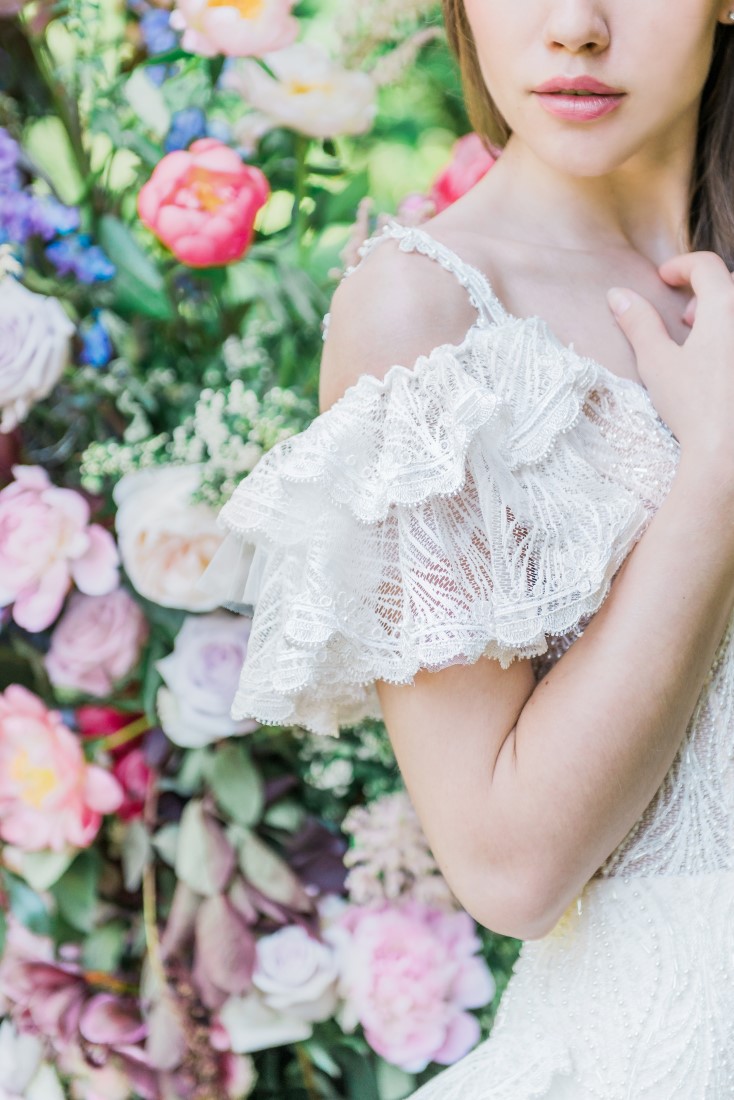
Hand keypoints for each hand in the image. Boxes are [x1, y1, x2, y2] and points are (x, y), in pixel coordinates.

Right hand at [606, 250, 733, 477]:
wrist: (728, 451)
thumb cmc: (694, 407)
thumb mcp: (657, 362)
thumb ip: (638, 323)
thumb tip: (617, 295)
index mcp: (724, 306)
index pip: (705, 266)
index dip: (681, 266)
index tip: (664, 279)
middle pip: (729, 285)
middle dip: (705, 292)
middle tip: (685, 317)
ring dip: (722, 314)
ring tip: (702, 340)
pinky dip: (729, 337)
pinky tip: (718, 365)